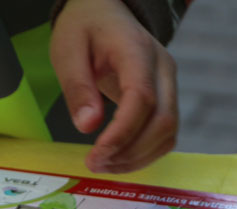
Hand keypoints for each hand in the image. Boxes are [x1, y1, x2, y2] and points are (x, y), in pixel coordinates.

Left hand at [51, 0, 177, 172]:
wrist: (105, 13)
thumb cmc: (84, 28)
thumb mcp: (67, 51)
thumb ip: (78, 88)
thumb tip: (88, 126)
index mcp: (137, 51)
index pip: (142, 98)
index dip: (122, 132)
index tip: (97, 153)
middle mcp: (162, 69)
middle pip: (163, 121)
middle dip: (129, 152)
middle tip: (95, 164)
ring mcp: (169, 85)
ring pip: (168, 133)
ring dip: (137, 158)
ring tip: (103, 165)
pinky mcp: (167, 99)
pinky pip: (165, 135)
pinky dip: (144, 154)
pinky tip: (118, 159)